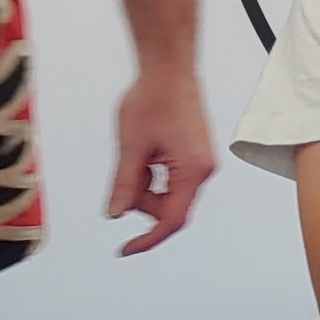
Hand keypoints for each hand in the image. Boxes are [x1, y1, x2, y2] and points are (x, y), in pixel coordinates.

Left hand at [106, 65, 214, 254]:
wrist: (169, 70)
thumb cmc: (154, 100)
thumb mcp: (130, 146)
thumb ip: (125, 184)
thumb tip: (116, 214)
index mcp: (194, 170)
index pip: (172, 218)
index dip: (148, 238)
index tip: (126, 249)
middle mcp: (203, 169)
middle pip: (170, 207)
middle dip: (142, 201)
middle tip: (121, 181)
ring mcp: (201, 163)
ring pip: (169, 194)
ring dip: (145, 185)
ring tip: (133, 154)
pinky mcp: (195, 155)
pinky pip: (172, 179)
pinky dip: (153, 175)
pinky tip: (144, 152)